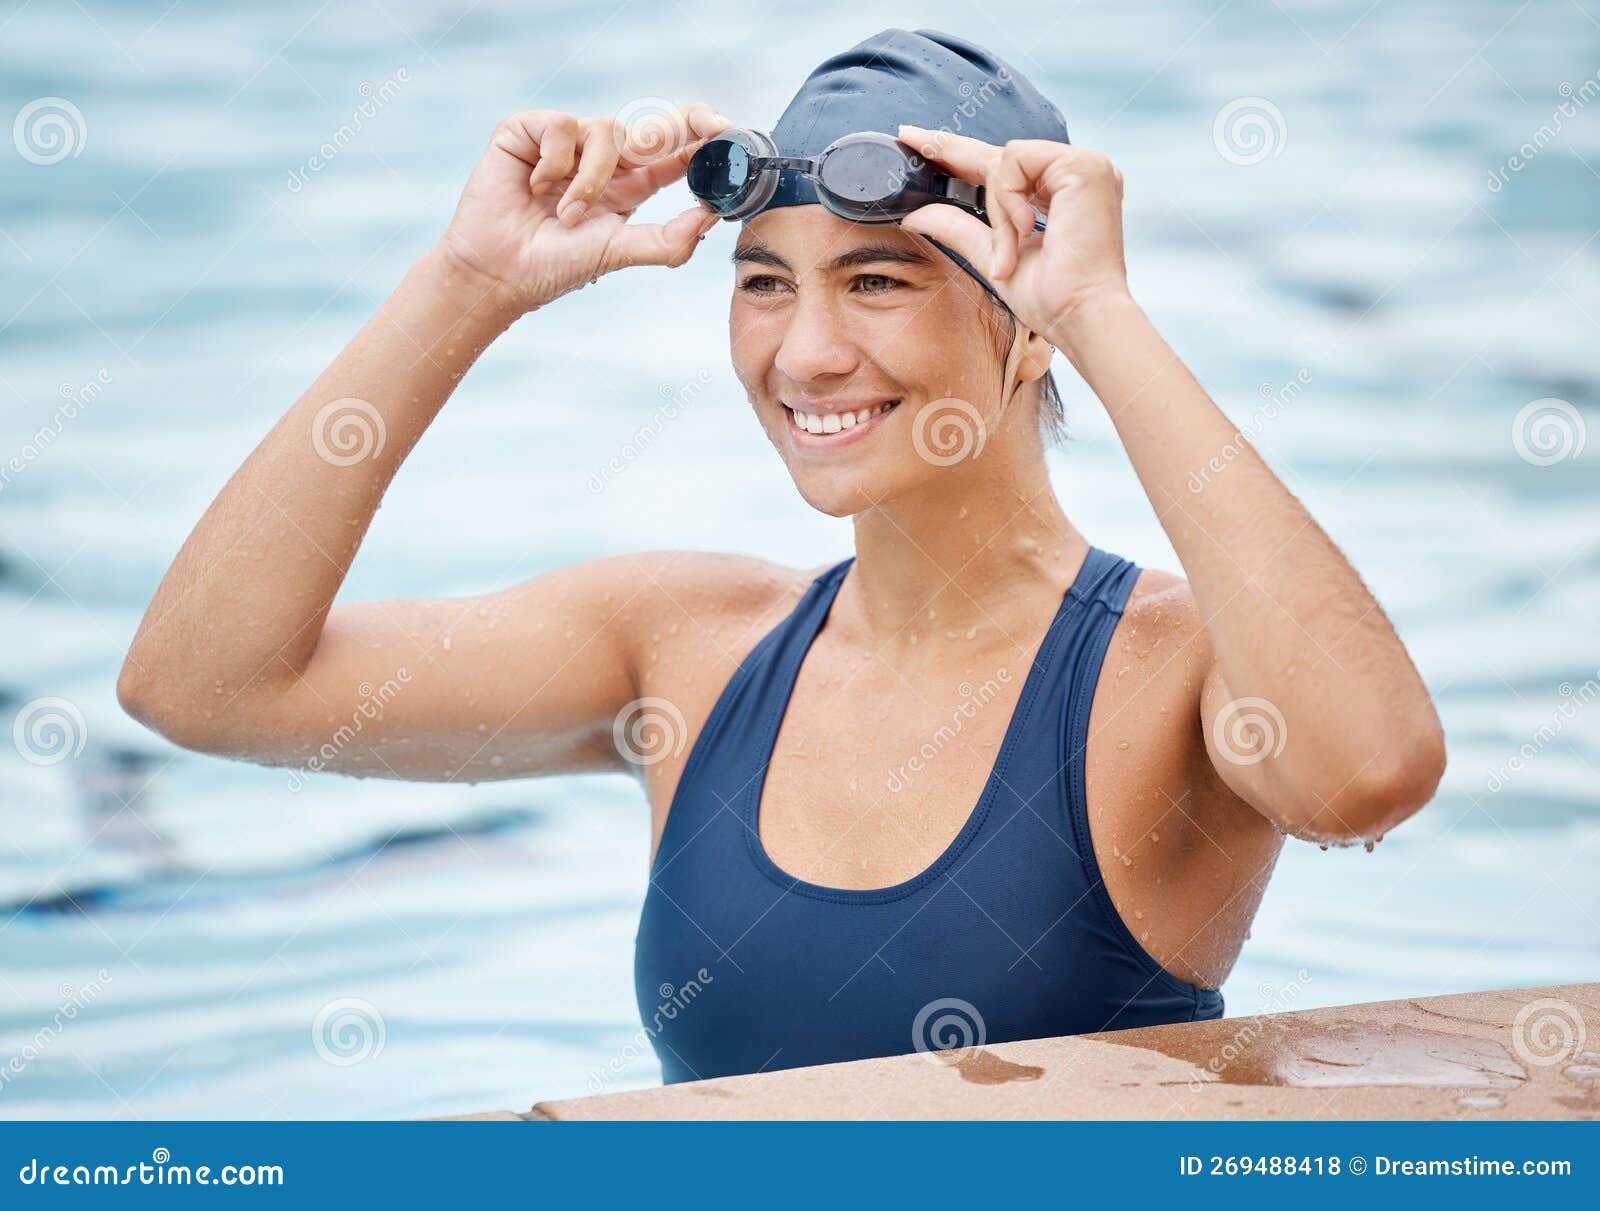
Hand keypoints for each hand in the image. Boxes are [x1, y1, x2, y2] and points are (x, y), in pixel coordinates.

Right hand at [437, 104, 730, 313]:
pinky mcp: (529, 132)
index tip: (729, 135)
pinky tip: (535, 188)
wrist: (498, 272)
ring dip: (590, 178)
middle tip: (707, 127)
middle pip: (651, 127)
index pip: (673, 153)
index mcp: (629, 186)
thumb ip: (666, 239)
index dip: (702, 138)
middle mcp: (602, 160)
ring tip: (566, 215)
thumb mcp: (618, 252)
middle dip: (682, 126)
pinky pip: (561, 126)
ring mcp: (566, 144)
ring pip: (605, 131)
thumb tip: (710, 218)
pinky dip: (554, 163)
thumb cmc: (555, 266)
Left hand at [895, 125, 1131, 345]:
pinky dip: (1008, 199)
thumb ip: (958, 229)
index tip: (917, 137)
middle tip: (908, 135)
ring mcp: (1085, 165)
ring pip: (1004, 161)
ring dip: (996, 209)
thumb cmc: (1050, 299)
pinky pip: (1016, 161)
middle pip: (999, 157)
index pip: (1003, 167)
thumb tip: (914, 214)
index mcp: (1063, 192)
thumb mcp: (993, 257)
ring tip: (1013, 249)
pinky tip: (1027, 229)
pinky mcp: (1084, 165)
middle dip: (952, 154)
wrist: (1079, 316)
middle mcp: (1076, 173)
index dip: (960, 152)